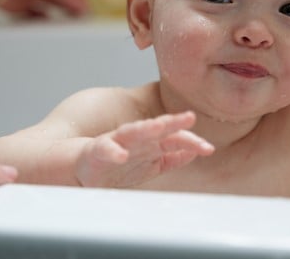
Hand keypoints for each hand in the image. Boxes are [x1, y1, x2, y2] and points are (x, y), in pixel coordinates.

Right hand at [75, 111, 213, 187]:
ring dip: (145, 129)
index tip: (207, 147)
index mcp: (148, 143)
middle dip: (172, 123)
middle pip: (156, 128)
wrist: (82, 170)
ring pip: (132, 132)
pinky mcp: (97, 152)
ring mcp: (115, 143)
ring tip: (158, 127)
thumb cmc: (117, 167)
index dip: (190, 141)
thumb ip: (172, 158)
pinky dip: (113, 151)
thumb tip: (195, 150)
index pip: (173, 139)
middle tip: (189, 118)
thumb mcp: (150, 165)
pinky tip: (120, 155)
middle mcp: (134, 139)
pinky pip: (105, 150)